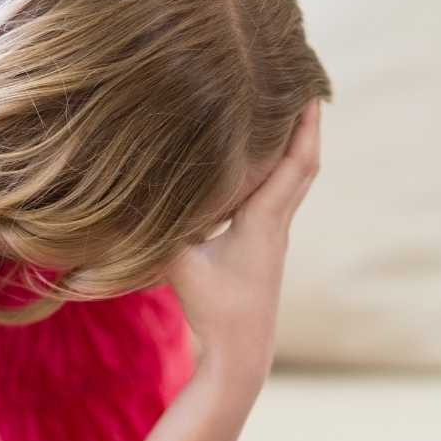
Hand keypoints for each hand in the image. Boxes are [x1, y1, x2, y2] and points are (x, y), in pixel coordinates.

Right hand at [164, 97, 320, 373]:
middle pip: (305, 165)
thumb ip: (159, 227)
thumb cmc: (215, 310)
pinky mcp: (265, 250)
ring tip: (286, 114)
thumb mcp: (179, 264)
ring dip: (295, 147)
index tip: (312, 87)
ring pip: (295, 182)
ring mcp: (275, 238)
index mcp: (265, 220)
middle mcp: (278, 225)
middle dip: (307, 125)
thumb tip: (128, 192)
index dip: (306, 124)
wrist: (241, 353)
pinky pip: (280, 198)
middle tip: (305, 87)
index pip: (297, 163)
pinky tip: (258, 165)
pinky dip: (278, 172)